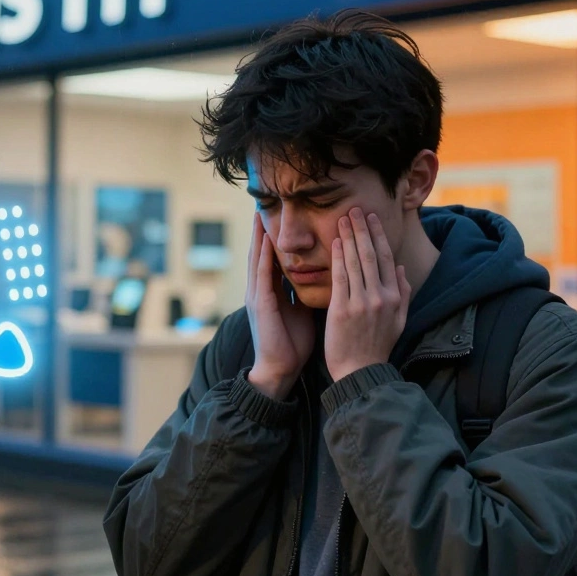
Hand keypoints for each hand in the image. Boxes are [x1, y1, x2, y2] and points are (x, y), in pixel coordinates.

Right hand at [246, 212, 316, 399]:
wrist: (280, 369)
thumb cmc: (291, 343)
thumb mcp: (300, 311)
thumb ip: (303, 293)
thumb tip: (320, 277)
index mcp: (270, 292)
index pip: (271, 259)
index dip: (271, 239)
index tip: (275, 218)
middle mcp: (260, 290)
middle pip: (259, 254)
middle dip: (260, 231)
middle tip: (260, 207)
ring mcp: (257, 296)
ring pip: (257, 259)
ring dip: (258, 237)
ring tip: (259, 216)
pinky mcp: (260, 304)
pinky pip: (262, 275)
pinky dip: (264, 257)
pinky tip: (266, 241)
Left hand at [325, 208, 410, 381]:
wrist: (361, 372)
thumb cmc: (377, 347)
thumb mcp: (399, 320)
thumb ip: (403, 293)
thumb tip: (400, 267)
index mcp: (395, 297)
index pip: (386, 259)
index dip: (378, 236)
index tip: (371, 219)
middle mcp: (380, 297)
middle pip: (371, 255)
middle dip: (362, 229)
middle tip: (355, 209)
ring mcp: (362, 303)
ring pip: (355, 262)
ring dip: (349, 238)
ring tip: (343, 219)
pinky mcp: (343, 310)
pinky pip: (341, 277)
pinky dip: (338, 258)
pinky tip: (335, 243)